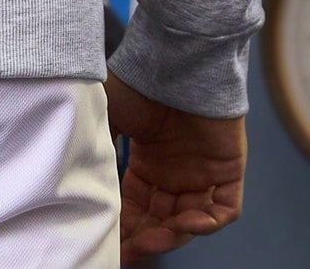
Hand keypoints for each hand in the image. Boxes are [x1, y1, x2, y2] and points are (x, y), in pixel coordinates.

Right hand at [104, 70, 245, 264]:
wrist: (174, 60)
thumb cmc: (137, 84)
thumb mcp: (105, 119)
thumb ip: (97, 152)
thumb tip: (81, 187)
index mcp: (147, 164)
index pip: (136, 209)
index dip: (125, 230)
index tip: (111, 245)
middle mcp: (174, 173)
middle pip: (162, 222)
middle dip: (148, 239)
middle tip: (133, 249)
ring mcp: (202, 173)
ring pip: (191, 221)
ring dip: (175, 234)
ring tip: (159, 237)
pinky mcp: (228, 169)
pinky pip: (225, 209)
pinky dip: (209, 221)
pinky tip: (191, 222)